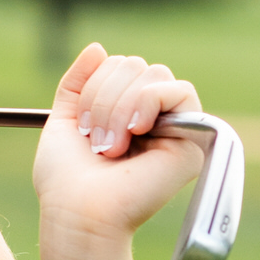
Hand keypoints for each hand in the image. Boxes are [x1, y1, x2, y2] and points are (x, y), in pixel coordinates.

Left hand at [33, 43, 203, 251]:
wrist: (78, 212)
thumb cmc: (66, 179)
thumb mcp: (64, 119)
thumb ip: (79, 82)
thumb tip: (97, 46)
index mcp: (126, 113)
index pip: (119, 65)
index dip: (94, 86)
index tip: (82, 128)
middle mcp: (154, 118)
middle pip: (135, 65)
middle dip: (104, 97)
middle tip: (95, 140)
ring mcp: (176, 127)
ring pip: (153, 73)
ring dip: (119, 106)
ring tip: (111, 146)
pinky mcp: (194, 139)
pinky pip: (178, 89)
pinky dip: (147, 102)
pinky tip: (136, 131)